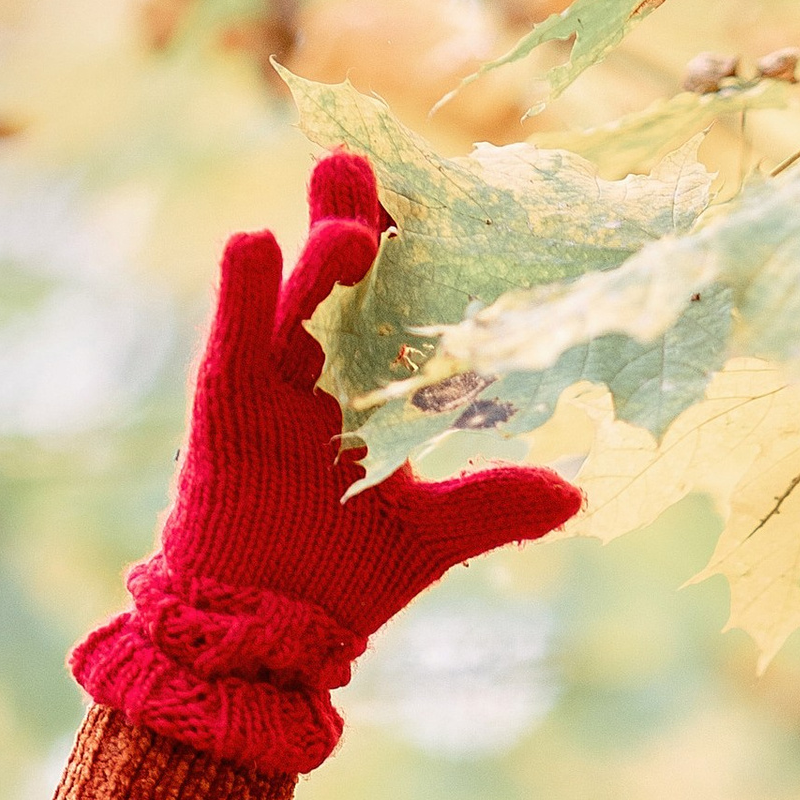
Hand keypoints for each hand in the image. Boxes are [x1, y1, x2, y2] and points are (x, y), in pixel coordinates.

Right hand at [73, 152, 582, 775]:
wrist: (269, 630)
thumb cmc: (343, 577)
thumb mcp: (435, 534)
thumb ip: (497, 505)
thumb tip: (574, 497)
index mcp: (370, 393)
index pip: (394, 308)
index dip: (411, 257)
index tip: (438, 209)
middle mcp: (320, 376)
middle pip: (341, 284)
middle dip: (354, 224)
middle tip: (367, 169)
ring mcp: (271, 385)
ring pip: (296, 302)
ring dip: (321, 261)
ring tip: (350, 230)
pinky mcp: (225, 405)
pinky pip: (232, 336)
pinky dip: (239, 291)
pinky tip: (253, 241)